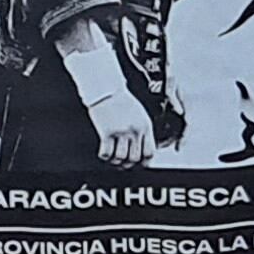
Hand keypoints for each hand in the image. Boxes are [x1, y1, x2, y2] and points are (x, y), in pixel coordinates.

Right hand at [53, 24, 157, 166]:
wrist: (105, 88)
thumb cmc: (120, 99)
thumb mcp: (139, 113)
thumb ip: (143, 130)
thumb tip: (142, 147)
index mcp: (145, 126)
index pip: (149, 153)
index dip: (144, 163)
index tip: (138, 165)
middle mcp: (134, 130)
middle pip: (135, 158)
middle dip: (129, 165)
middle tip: (123, 164)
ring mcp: (120, 132)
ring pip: (121, 158)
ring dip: (116, 162)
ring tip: (113, 160)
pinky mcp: (106, 132)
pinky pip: (107, 154)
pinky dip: (105, 157)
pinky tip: (103, 154)